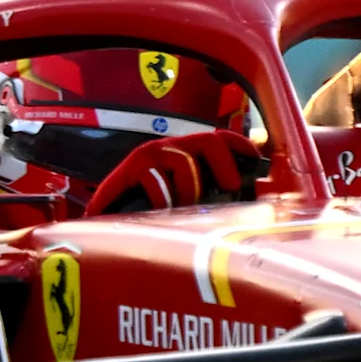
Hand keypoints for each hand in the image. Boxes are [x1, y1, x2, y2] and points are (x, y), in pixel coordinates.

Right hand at [84, 129, 265, 213]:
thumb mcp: (183, 203)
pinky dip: (162, 198)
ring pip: (184, 161)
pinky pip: (155, 179)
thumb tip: (243, 208)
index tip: (256, 158)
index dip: (240, 144)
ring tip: (188, 210)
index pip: (220, 138)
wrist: (105, 223)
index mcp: (187, 154)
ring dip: (191, 189)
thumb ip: (208, 199)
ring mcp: (151, 155)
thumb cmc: (148, 213)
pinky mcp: (133, 167)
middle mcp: (171, 148)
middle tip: (231, 189)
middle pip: (209, 141)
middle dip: (224, 164)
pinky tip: (162, 212)